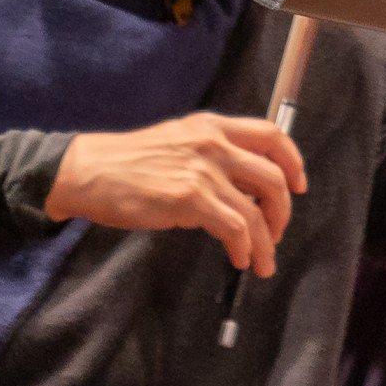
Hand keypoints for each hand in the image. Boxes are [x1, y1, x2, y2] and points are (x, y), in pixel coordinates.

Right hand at [49, 113, 308, 278]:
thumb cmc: (127, 163)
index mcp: (212, 126)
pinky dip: (244, 247)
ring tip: (262, 260)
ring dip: (266, 241)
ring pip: (256, 210)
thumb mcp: (177, 142)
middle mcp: (214, 143)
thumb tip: (241, 188)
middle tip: (277, 232)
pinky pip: (235, 227)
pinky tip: (239, 258)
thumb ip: (211, 156)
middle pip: (273, 176)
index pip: (271, 135)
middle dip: (283, 210)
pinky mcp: (189, 199)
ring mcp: (203, 171)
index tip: (299, 185)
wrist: (87, 171)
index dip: (293, 161)